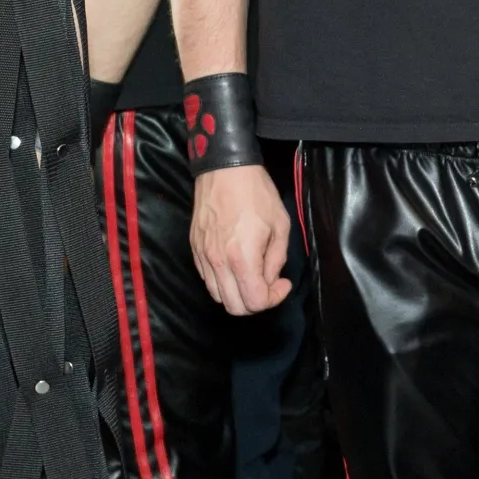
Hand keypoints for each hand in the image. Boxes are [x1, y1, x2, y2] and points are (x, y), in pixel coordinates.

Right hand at [190, 165, 292, 314]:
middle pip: (234, 307)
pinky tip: (238, 267)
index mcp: (242, 258)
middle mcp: (218, 262)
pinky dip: (224, 283)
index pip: (255, 302)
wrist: (224, 171)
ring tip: (254, 276)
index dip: (274, 299)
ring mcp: (203, 257)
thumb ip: (276, 260)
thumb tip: (271, 280)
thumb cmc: (256, 194)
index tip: (283, 283)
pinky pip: (208, 280)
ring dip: (239, 294)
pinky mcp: (195, 250)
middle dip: (256, 302)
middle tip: (269, 285)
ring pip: (218, 297)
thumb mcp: (280, 226)